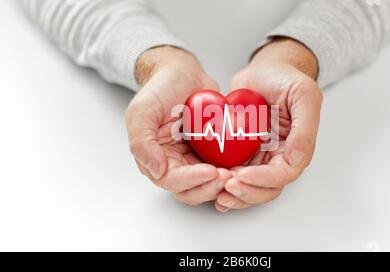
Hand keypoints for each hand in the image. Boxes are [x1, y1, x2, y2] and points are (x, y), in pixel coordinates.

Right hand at [127, 46, 231, 204]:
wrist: (183, 74)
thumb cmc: (160, 89)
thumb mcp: (142, 111)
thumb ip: (141, 142)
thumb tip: (156, 170)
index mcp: (153, 158)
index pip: (171, 180)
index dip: (191, 180)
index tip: (211, 171)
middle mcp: (173, 164)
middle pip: (191, 190)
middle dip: (209, 187)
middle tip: (228, 176)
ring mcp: (193, 160)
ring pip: (207, 185)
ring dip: (222, 184)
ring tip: (237, 174)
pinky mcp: (210, 153)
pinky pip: (222, 169)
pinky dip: (231, 172)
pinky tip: (244, 168)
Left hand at [215, 38, 322, 211]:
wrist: (264, 71)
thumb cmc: (286, 79)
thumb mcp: (303, 95)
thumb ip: (305, 128)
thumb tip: (296, 160)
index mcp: (296, 148)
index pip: (282, 175)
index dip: (263, 180)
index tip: (242, 176)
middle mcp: (278, 157)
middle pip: (266, 189)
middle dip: (246, 193)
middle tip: (226, 188)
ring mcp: (259, 157)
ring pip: (249, 187)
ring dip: (235, 195)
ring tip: (218, 194)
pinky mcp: (241, 153)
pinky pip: (233, 173)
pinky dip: (223, 184)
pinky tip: (211, 188)